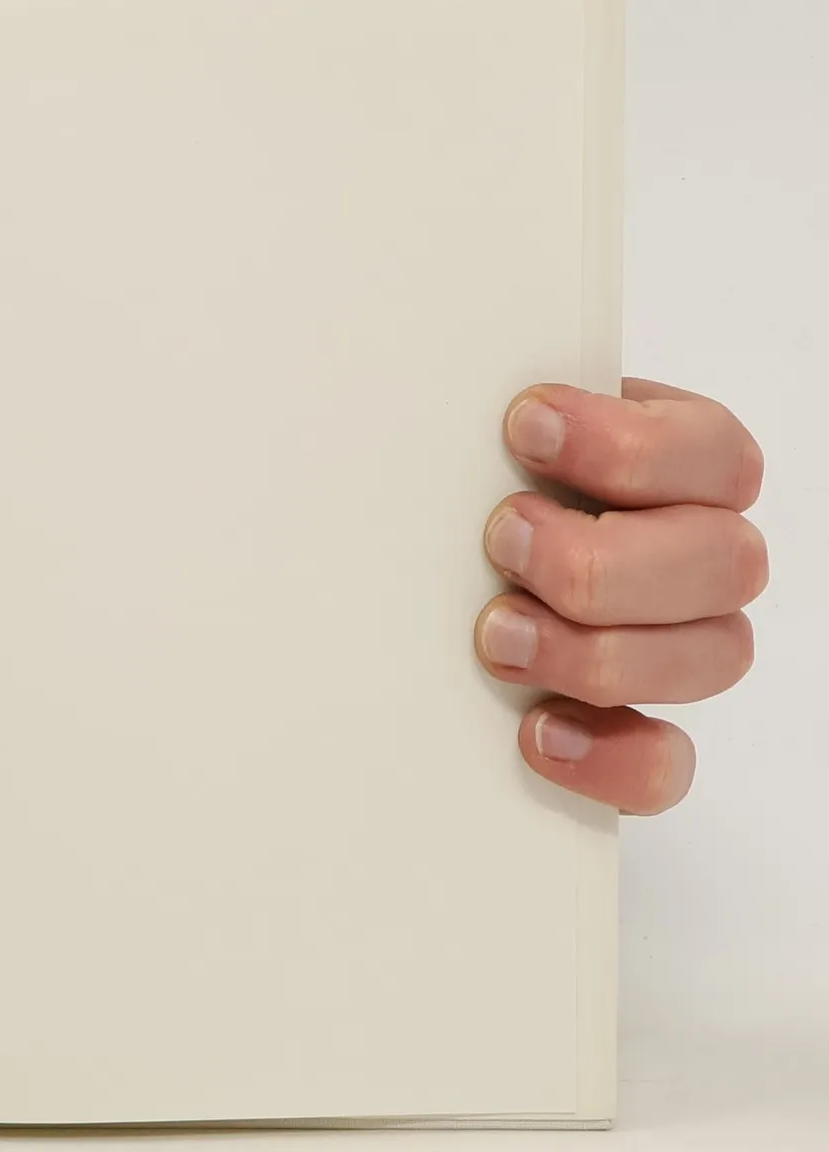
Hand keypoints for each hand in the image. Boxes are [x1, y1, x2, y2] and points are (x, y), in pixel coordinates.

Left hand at [474, 380, 765, 814]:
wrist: (436, 571)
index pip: (712, 452)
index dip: (630, 444)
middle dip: (602, 556)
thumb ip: (489, 426)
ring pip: (711, 657)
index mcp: (679, 469)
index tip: (524, 425)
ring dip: (597, 649)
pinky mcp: (641, 732)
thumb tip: (428, 386)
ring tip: (497, 635)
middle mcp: (698, 557)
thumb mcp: (480, 441)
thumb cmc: (468, 492)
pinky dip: (609, 755)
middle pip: (723, 562)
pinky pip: (665, 765)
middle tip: (503, 539)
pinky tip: (538, 732)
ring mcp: (679, 647)